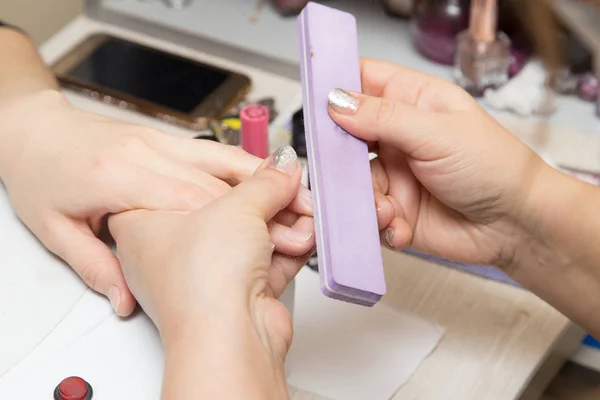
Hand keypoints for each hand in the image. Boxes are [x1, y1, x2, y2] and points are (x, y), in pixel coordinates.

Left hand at [0, 90, 311, 315]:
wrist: (30, 131)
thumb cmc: (40, 175)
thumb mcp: (55, 229)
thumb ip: (97, 266)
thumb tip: (122, 302)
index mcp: (117, 177)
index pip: (193, 199)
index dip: (239, 217)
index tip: (276, 229)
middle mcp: (142, 155)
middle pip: (217, 180)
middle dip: (264, 199)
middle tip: (301, 214)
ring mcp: (156, 143)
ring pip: (221, 157)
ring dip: (263, 176)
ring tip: (297, 193)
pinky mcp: (165, 140)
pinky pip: (212, 148)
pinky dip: (244, 161)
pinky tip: (267, 173)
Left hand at [109, 146, 312, 398]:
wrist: (226, 339)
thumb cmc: (201, 280)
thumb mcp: (235, 207)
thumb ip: (263, 183)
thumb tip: (280, 171)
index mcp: (147, 221)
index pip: (187, 180)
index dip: (229, 170)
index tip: (261, 164)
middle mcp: (173, 249)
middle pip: (226, 208)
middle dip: (268, 199)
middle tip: (291, 188)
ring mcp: (206, 272)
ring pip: (250, 234)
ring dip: (284, 225)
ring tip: (302, 217)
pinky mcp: (236, 292)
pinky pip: (265, 259)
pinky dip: (288, 248)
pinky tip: (305, 236)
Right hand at [328, 59, 546, 268]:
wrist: (517, 226)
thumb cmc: (494, 166)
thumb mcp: (438, 133)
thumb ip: (384, 117)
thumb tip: (335, 101)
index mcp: (410, 102)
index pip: (361, 82)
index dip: (334, 87)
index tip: (313, 103)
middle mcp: (396, 136)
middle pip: (344, 136)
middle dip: (338, 156)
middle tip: (341, 170)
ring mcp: (394, 174)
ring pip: (351, 182)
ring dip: (364, 198)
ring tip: (389, 208)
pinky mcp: (394, 210)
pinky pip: (367, 214)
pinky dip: (378, 223)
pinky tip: (399, 225)